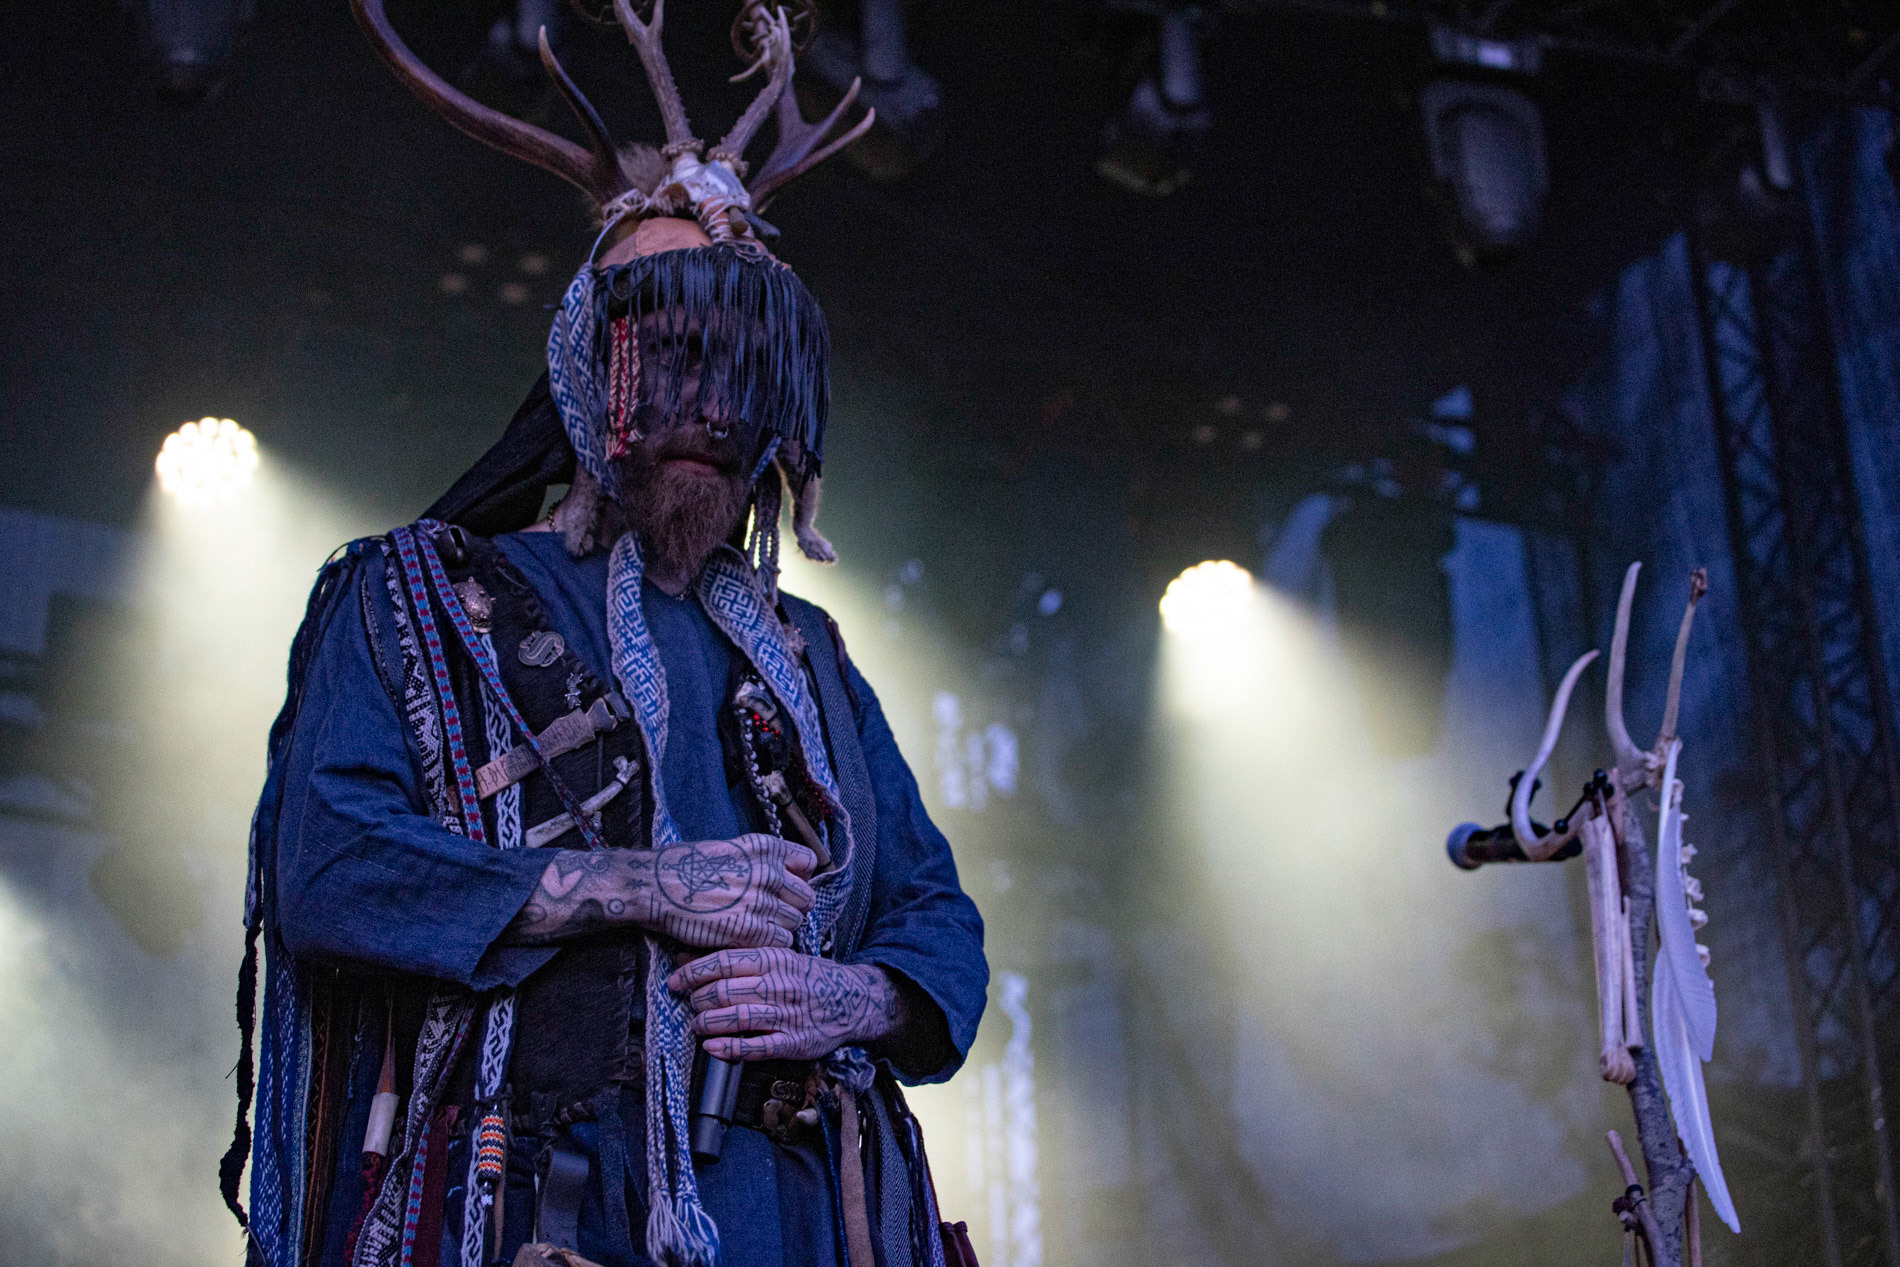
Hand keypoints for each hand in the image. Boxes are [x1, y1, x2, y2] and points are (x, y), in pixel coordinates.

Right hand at [647, 834, 816, 949]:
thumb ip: (760, 861)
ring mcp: (760, 902)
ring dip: (780, 928)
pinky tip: (749, 940)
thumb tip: (783, 876)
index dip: (799, 878)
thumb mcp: (730, 849)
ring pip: (795, 922)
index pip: (809, 863)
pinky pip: (781, 942)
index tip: (786, 887)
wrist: (655, 886)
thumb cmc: (686, 867)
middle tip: (771, 914)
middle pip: (806, 898)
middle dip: (792, 907)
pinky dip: (769, 945)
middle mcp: (768, 872)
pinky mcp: (749, 930)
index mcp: (766, 848)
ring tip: (756, 927)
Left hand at [668, 948, 907, 1061]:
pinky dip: (729, 1049)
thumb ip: (741, 960)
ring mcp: (787, 1015)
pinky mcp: (793, 1043)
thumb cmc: (810, 977)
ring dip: (707, 1023)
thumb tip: (688, 958)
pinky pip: (755, 1047)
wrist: (854, 1000)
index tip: (675, 981)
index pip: (724, 962)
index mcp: (775, 959)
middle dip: (697, 1000)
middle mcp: (780, 985)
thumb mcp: (781, 958)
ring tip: (697, 1025)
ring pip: (735, 1018)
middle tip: (689, 1004)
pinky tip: (712, 1047)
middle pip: (724, 991)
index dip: (693, 972)